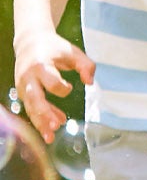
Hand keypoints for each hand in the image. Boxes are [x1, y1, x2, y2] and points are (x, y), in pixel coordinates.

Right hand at [13, 27, 92, 141]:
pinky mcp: (22, 92)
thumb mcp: (72, 52)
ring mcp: (22, 86)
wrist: (30, 41)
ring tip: (50, 138)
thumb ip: (86, 65)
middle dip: (44, 113)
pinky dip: (40, 118)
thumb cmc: (55, 48)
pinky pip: (31, 108)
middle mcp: (28, 77)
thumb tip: (90, 83)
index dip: (61, 87)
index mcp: (41, 65)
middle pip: (34, 98)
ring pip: (30, 108)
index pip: (50, 81)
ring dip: (40, 123)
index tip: (70, 87)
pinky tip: (52, 127)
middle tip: (55, 127)